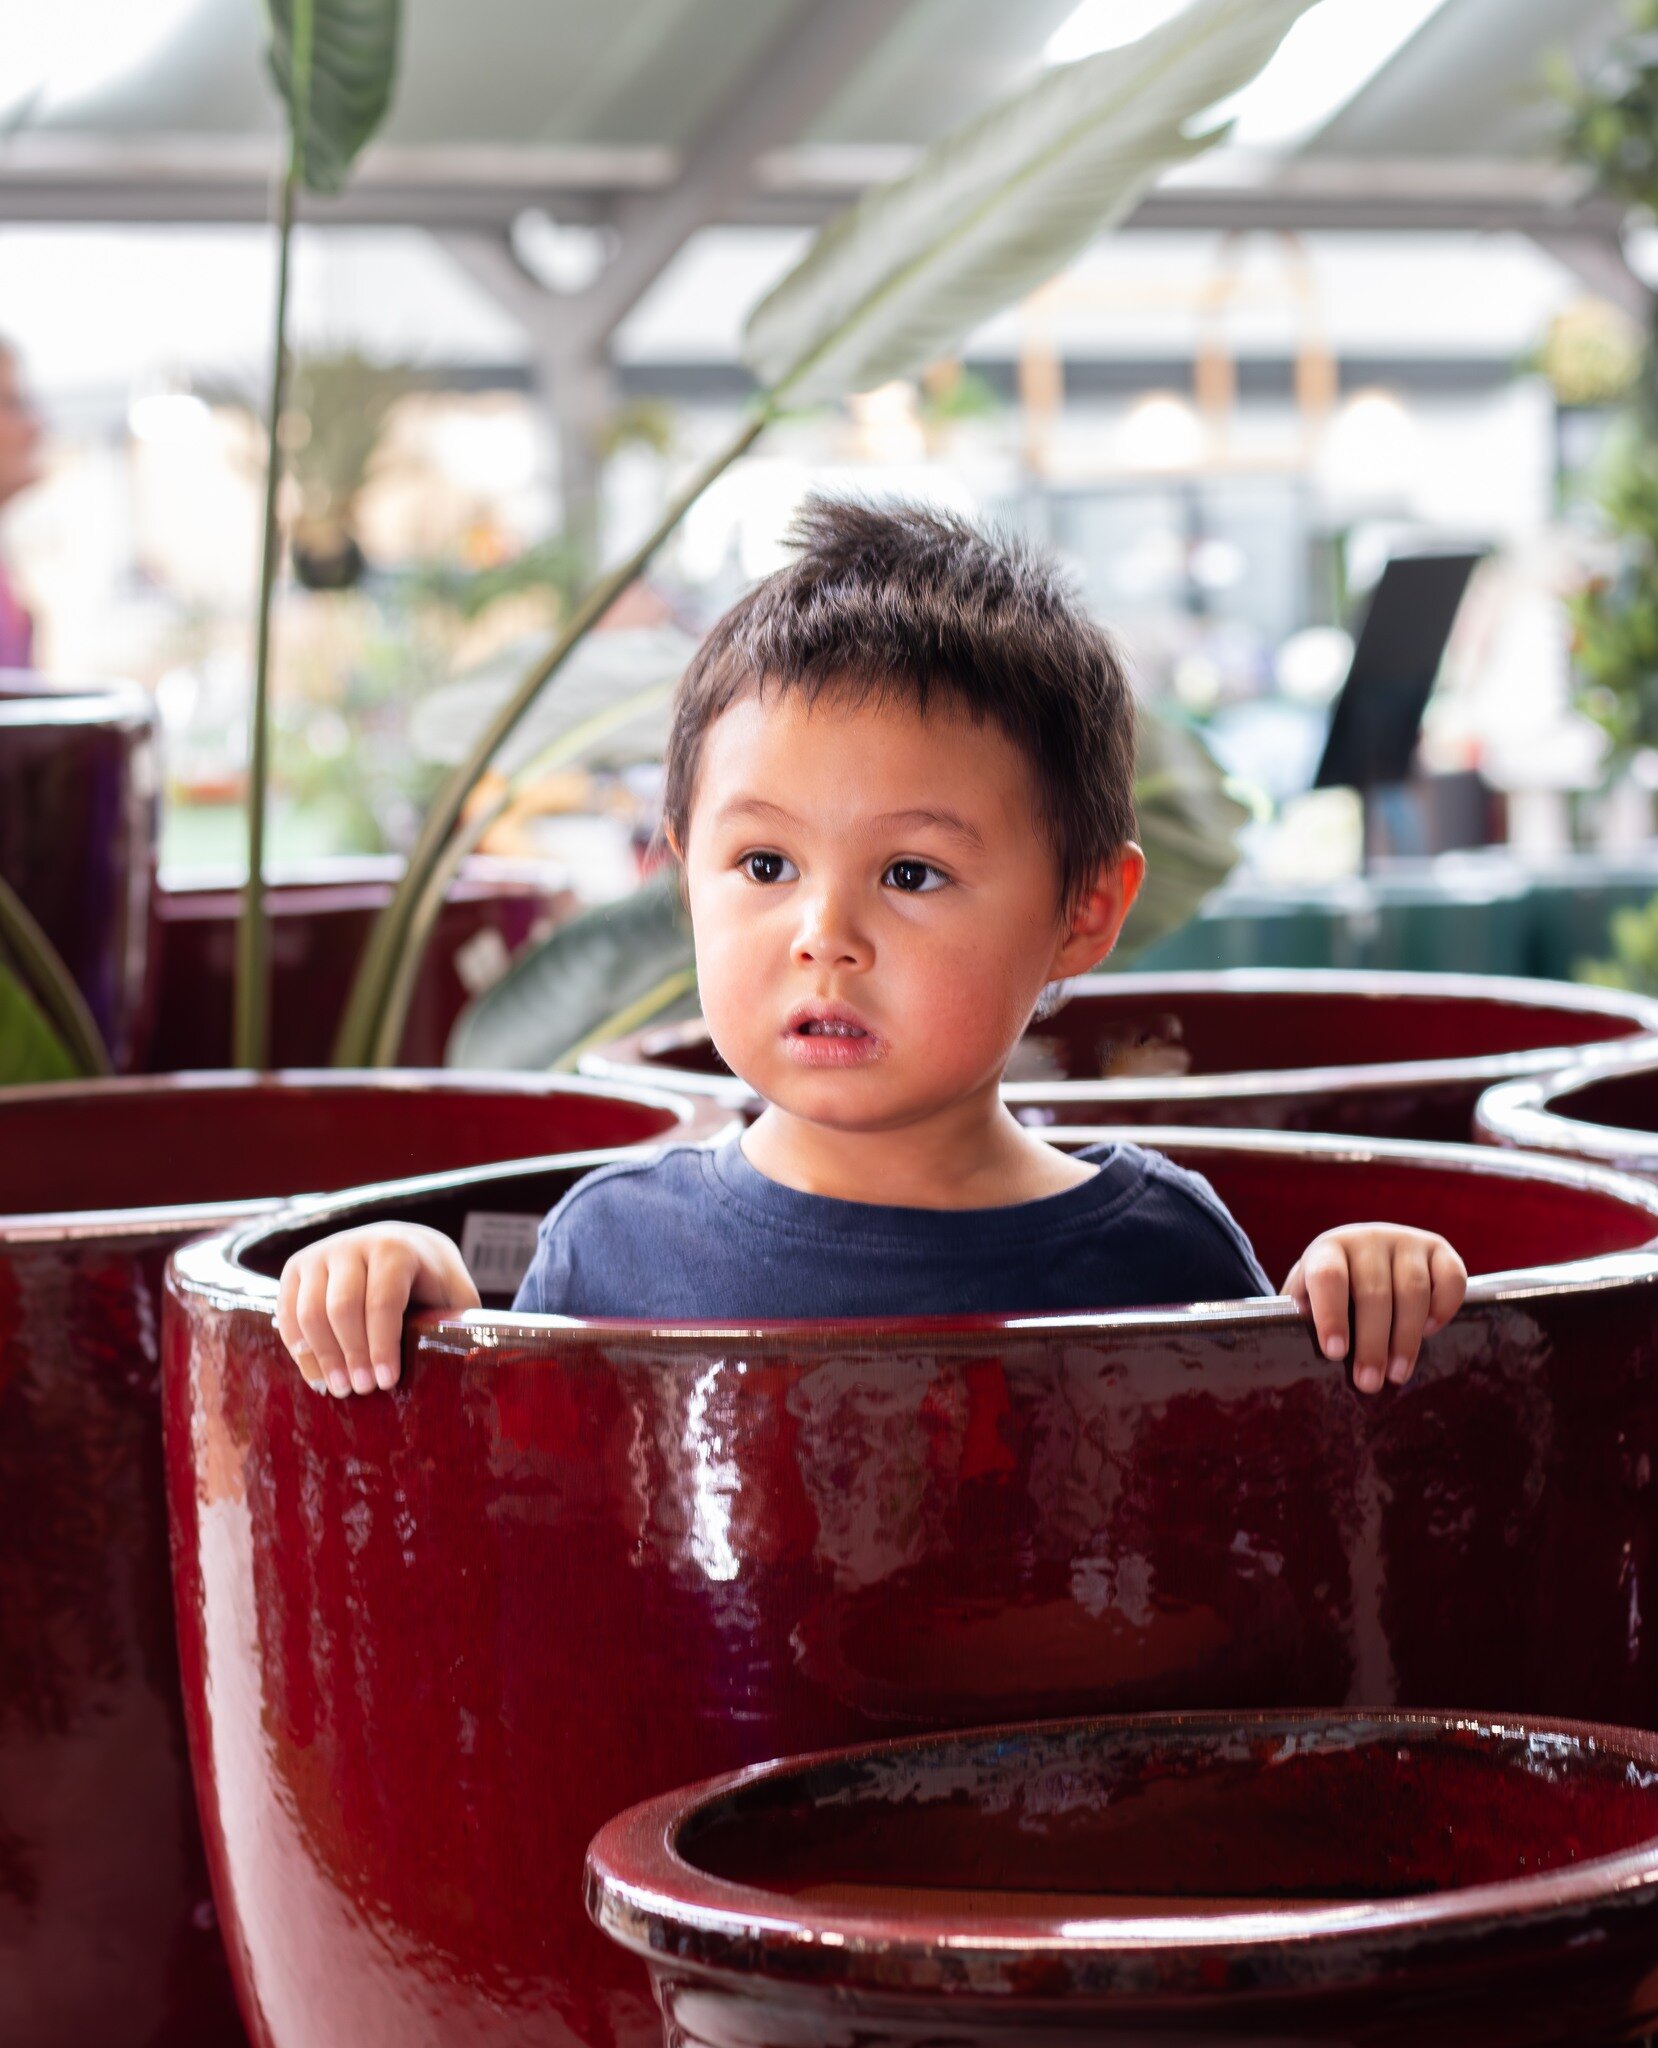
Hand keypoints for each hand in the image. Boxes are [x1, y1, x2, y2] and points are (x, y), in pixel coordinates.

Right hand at [275, 1223, 480, 1397]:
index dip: (382, 1346)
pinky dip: (299, 1347)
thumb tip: (464, 1362)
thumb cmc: (431, 1278)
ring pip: (309, 1312)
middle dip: (352, 1355)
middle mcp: (353, 1244)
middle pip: (342, 1308)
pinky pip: (286, 1313)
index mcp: (396, 1248)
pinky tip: (317, 1375)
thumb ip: (459, 1319)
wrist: (400, 1243)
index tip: (387, 1382)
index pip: (383, 1301)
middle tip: (363, 1390)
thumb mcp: (453, 1291)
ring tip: (340, 1390)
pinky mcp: (296, 1268)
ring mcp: (320, 1253)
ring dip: (322, 1357)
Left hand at [1283, 1225, 1466, 1396]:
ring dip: (1406, 1338)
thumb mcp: (1309, 1299)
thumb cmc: (1330, 1292)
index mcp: (1327, 1250)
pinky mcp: (1438, 1248)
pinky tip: (1428, 1333)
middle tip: (1369, 1382)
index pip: (1328, 1277)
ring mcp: (1405, 1240)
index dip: (1332, 1315)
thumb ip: (1304, 1321)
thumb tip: (1304, 1362)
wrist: (1359, 1255)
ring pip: (1413, 1290)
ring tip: (1397, 1374)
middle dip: (1372, 1344)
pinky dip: (1444, 1308)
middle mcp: (1367, 1238)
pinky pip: (1451, 1278)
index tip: (1336, 1354)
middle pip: (1373, 1292)